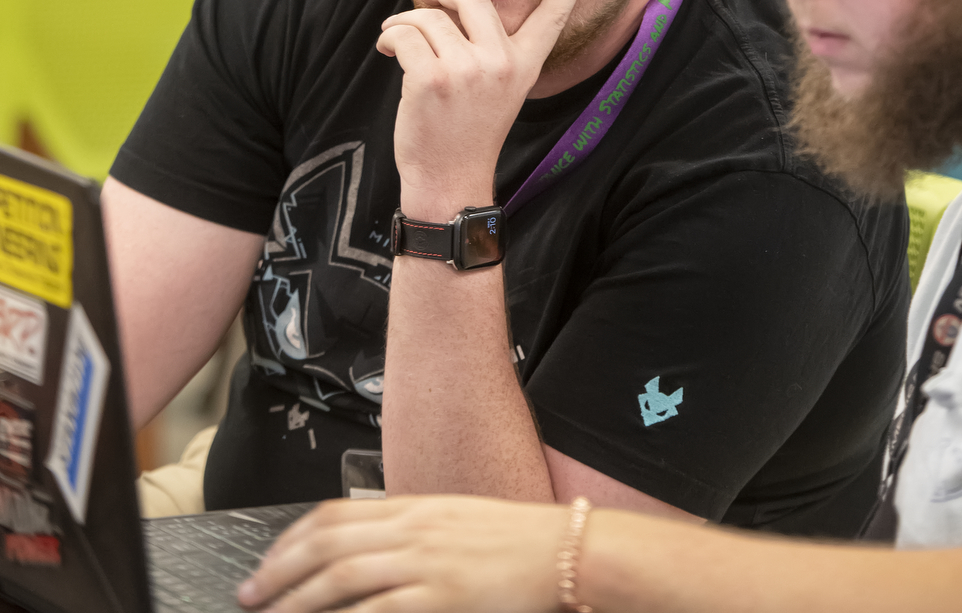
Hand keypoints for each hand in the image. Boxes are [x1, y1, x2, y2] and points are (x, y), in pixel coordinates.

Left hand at [238, 495, 564, 612]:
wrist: (563, 551)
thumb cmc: (515, 543)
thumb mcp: (455, 524)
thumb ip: (412, 534)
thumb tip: (369, 555)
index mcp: (413, 506)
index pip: (334, 514)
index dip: (292, 538)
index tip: (268, 560)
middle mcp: (411, 528)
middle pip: (326, 544)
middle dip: (279, 572)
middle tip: (250, 595)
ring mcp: (424, 562)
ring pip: (339, 578)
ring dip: (296, 602)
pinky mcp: (440, 596)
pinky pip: (377, 611)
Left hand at [378, 0, 594, 213]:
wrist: (448, 180)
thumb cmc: (467, 133)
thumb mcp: (499, 90)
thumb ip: (489, 49)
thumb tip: (449, 6)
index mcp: (523, 65)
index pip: (553, 17)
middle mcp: (500, 63)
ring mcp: (467, 70)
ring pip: (430, 17)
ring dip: (405, 21)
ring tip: (396, 37)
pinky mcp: (431, 79)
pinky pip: (405, 34)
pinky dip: (390, 36)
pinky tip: (389, 49)